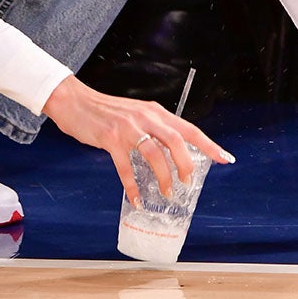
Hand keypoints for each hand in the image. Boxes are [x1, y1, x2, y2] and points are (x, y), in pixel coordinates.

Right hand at [41, 76, 234, 209]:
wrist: (73, 100)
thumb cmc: (104, 110)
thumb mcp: (134, 114)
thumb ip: (152, 128)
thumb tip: (169, 153)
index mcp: (154, 111)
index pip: (188, 128)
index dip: (208, 145)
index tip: (225, 159)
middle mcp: (144, 117)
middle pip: (176, 141)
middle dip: (186, 164)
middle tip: (187, 182)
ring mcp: (127, 128)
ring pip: (154, 154)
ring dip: (163, 177)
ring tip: (166, 192)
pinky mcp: (109, 139)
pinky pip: (125, 167)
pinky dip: (132, 186)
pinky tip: (136, 198)